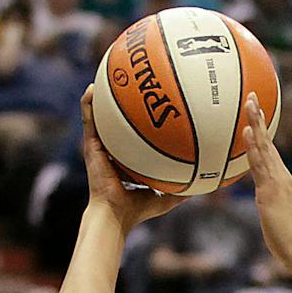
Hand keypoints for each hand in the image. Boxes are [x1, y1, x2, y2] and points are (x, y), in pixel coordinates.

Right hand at [79, 88, 183, 229]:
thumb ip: (181, 189)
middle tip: (131, 84)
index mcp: (126, 161)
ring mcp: (100, 148)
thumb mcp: (165, 198)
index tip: (149, 106)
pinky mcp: (91, 147)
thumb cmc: (137, 212)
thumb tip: (203, 183)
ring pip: (99, 116)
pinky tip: (91, 88)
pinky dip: (88, 104)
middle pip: (116, 123)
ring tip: (106, 75)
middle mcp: (112, 151)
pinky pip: (88, 120)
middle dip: (121, 104)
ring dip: (101, 97)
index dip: (138, 123)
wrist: (115, 216)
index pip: (132, 138)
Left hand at [240, 94, 291, 261]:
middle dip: (259, 118)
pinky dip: (253, 146)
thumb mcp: (277, 217)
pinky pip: (259, 164)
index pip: (271, 151)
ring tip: (248, 103)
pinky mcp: (269, 191)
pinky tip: (247, 131)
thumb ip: (269, 204)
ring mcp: (276, 182)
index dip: (263, 131)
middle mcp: (281, 177)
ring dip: (255, 124)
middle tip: (251, 97)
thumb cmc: (289, 241)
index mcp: (283, 182)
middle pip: (268, 142)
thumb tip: (264, 203)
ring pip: (264, 147)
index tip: (257, 113)